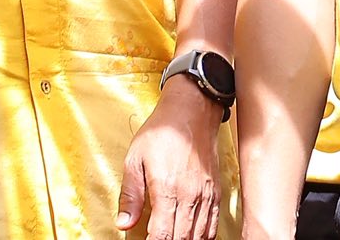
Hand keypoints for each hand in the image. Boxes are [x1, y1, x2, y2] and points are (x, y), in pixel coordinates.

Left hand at [118, 77, 223, 239]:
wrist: (191, 113)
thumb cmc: (161, 132)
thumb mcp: (134, 159)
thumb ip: (130, 195)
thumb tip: (124, 223)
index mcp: (167, 189)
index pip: (162, 234)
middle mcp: (190, 196)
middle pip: (182, 238)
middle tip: (155, 239)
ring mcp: (206, 196)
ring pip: (199, 236)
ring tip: (171, 237)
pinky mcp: (215, 194)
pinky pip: (212, 226)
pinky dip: (202, 236)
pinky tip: (191, 236)